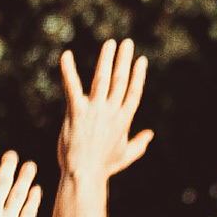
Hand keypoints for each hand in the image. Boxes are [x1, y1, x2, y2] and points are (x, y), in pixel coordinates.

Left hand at [57, 40, 152, 178]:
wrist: (84, 174)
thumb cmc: (103, 167)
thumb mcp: (125, 156)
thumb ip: (139, 143)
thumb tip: (150, 135)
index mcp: (124, 119)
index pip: (134, 91)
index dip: (138, 75)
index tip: (140, 60)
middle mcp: (111, 110)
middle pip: (120, 79)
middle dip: (124, 59)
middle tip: (127, 43)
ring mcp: (94, 109)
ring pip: (102, 78)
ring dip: (106, 59)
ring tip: (110, 44)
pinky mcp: (76, 111)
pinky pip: (72, 86)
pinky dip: (68, 70)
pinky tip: (66, 55)